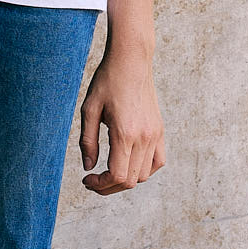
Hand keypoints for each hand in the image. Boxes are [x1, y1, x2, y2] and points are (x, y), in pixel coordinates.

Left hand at [79, 41, 164, 194]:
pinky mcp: (160, 130)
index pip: (116, 176)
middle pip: (130, 180)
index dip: (100, 185)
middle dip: (109, 186)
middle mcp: (144, 137)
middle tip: (92, 180)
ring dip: (125, 179)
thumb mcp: (89, 109)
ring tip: (107, 172)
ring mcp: (155, 135)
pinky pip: (158, 162)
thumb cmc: (107, 81)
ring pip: (143, 175)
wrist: (132, 61)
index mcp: (124, 133)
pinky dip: (143, 170)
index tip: (87, 179)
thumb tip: (88, 168)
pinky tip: (128, 164)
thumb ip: (87, 141)